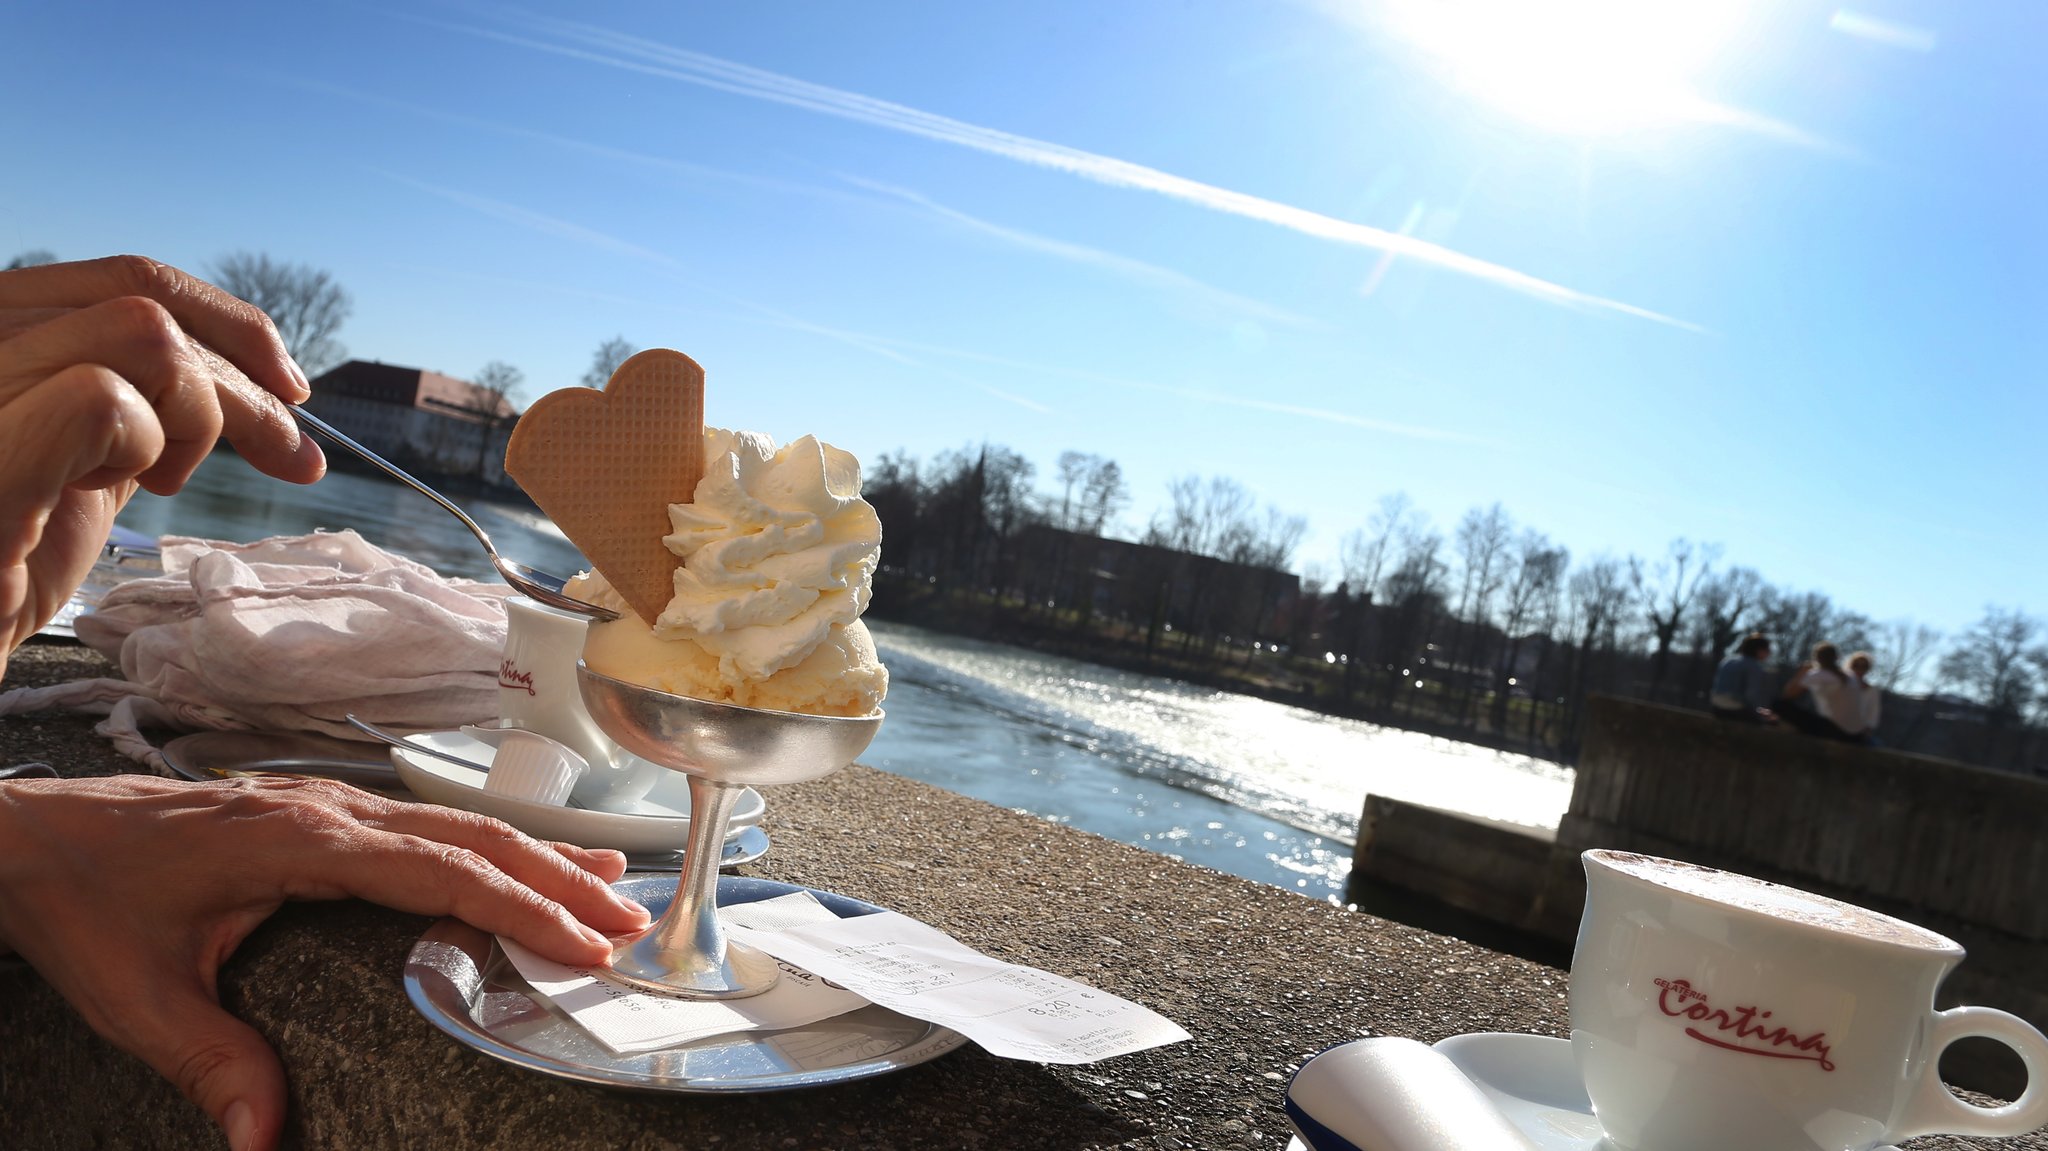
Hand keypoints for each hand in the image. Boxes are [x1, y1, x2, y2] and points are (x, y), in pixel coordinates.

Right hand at [0, 256, 327, 670]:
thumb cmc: (10, 560)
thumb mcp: (88, 454)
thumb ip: (143, 400)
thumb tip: (270, 385)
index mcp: (3, 328)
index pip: (132, 278)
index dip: (230, 325)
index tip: (290, 389)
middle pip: (152, 304)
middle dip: (241, 385)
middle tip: (287, 457)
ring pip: (145, 333)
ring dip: (186, 419)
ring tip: (148, 482)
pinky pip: (105, 397)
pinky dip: (141, 447)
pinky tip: (96, 493)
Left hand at [0, 775, 649, 1150]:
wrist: (28, 837)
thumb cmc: (85, 903)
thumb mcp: (138, 994)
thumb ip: (211, 1061)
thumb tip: (264, 1139)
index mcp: (303, 842)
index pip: (443, 869)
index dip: (522, 906)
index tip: (582, 943)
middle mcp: (330, 811)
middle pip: (473, 836)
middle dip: (559, 879)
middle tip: (628, 922)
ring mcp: (328, 804)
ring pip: (458, 820)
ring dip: (536, 855)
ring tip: (610, 886)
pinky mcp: (320, 813)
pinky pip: (428, 823)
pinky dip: (490, 845)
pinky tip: (520, 862)